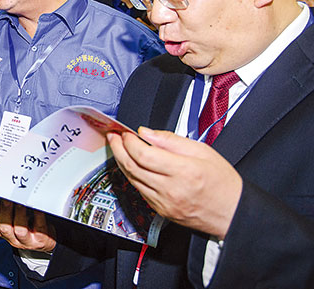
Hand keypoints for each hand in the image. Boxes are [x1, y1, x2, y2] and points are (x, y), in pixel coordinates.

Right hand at [0, 200, 56, 252]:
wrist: (46, 240)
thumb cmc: (29, 226)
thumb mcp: (16, 220)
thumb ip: (9, 210)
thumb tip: (5, 192)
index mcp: (6, 234)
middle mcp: (14, 239)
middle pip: (5, 228)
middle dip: (5, 211)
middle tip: (8, 199)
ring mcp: (28, 241)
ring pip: (20, 230)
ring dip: (19, 214)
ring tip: (21, 203)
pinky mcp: (41, 239)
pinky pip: (38, 227)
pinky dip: (37, 215)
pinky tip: (36, 208)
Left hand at [107, 127, 242, 239]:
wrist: (233, 213)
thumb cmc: (222, 183)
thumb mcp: (202, 151)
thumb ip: (171, 140)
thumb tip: (146, 133)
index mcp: (183, 171)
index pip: (144, 154)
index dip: (129, 141)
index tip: (125, 132)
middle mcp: (171, 188)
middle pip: (132, 166)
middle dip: (118, 148)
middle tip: (113, 136)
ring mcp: (164, 202)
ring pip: (132, 179)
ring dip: (121, 161)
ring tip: (118, 147)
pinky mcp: (161, 211)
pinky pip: (139, 190)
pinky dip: (132, 175)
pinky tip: (131, 165)